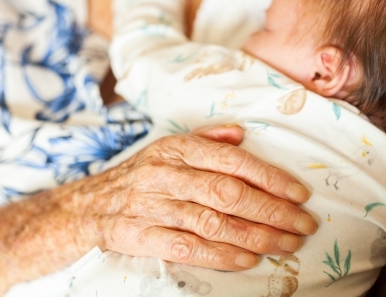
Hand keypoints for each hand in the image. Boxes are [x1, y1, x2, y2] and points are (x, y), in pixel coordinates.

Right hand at [80, 125, 315, 270]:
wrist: (89, 205)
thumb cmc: (139, 176)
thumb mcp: (166, 148)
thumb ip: (205, 139)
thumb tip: (240, 133)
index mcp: (175, 149)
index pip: (230, 160)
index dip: (269, 176)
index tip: (298, 193)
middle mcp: (164, 174)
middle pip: (227, 193)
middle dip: (272, 210)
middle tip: (302, 224)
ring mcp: (151, 206)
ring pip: (212, 222)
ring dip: (255, 235)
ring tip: (286, 244)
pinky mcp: (141, 236)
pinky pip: (188, 248)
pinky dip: (222, 255)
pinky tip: (248, 258)